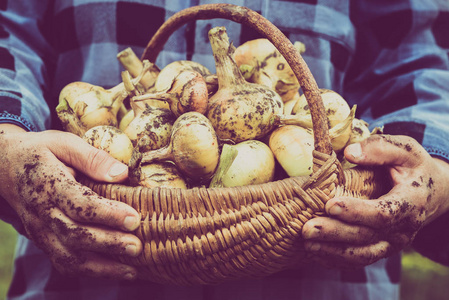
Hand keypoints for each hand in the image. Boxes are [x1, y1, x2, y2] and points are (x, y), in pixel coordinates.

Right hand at [0, 124, 142, 279]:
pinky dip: (87, 272)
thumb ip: (92, 157)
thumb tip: (122, 174)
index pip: (79, 204)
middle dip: (108, 244)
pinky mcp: (42, 240)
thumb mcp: (63, 142)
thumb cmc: (40, 151)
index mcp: (49, 184)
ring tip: (131, 270)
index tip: (134, 218)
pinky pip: (62, 262)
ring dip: (101, 267)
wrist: (3, 166)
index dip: (107, 214)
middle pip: (75, 235)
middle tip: (137, 246)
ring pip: (68, 256)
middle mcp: (42, 212)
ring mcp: (40, 230)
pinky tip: (113, 272)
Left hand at [302, 134, 448, 268]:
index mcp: (410, 202)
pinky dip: (336, 260)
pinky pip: (359, 260)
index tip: (329, 204)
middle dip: (335, 233)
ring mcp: (392, 242)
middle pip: (367, 236)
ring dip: (332, 251)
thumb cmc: (412, 167)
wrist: (431, 193)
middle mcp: (403, 229)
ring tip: (306, 244)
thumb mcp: (404, 150)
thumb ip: (379, 148)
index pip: (384, 213)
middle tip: (306, 229)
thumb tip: (350, 152)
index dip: (357, 212)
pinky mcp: (382, 249)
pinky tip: (314, 254)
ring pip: (362, 254)